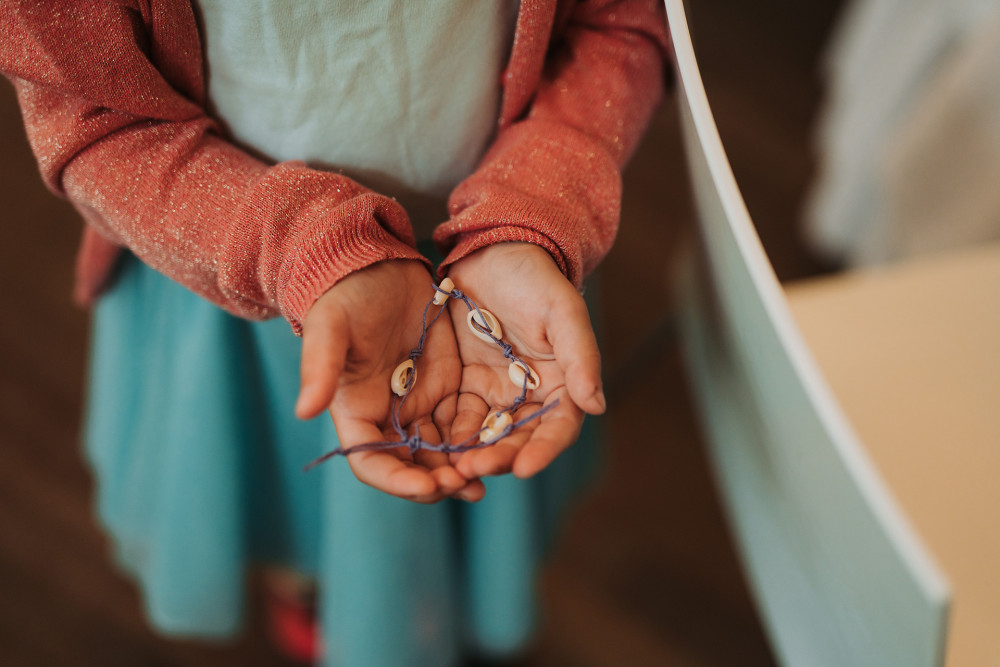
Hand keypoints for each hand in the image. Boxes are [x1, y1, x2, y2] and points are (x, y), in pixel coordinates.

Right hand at [296, 259, 484, 502]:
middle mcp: (387, 418)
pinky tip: (498, 451)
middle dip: (436, 482)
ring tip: (483, 482)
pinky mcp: (446, 388)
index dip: (397, 480)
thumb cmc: (346, 296)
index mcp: (356, 413)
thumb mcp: (331, 328)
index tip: (426, 486)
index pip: (372, 461)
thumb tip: (303, 412)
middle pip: (411, 466)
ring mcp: (418, 405)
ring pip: (440, 453)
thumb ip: (318, 368)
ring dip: (459, 471)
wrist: (378, 268)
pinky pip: (463, 425)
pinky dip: (477, 443)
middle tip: (465, 486)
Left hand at [445, 243, 605, 478]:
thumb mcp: (561, 310)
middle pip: (519, 437)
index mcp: (564, 382)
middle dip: (499, 457)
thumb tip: (597, 405)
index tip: (524, 469)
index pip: (558, 426)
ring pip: (487, 434)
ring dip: (472, 454)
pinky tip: (433, 447)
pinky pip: (458, 417)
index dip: (543, 450)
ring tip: (452, 469)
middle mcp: (533, 395)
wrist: (492, 251)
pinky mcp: (466, 385)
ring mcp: (498, 392)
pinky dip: (449, 435)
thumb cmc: (534, 277)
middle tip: (474, 471)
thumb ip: (580, 355)